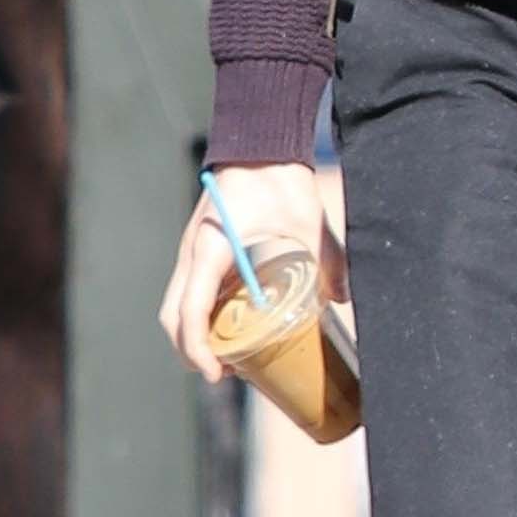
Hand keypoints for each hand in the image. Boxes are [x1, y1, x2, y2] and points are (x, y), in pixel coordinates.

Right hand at [159, 161, 344, 382]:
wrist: (259, 142)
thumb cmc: (280, 179)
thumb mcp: (308, 220)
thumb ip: (328, 259)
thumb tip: (343, 298)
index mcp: (210, 250)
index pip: (190, 312)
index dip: (198, 350)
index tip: (216, 375)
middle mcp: (192, 254)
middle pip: (173, 318)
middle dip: (191, 352)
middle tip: (225, 373)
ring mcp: (192, 252)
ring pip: (176, 306)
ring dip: (194, 335)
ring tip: (229, 356)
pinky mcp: (199, 249)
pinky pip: (190, 290)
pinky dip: (201, 314)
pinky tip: (231, 323)